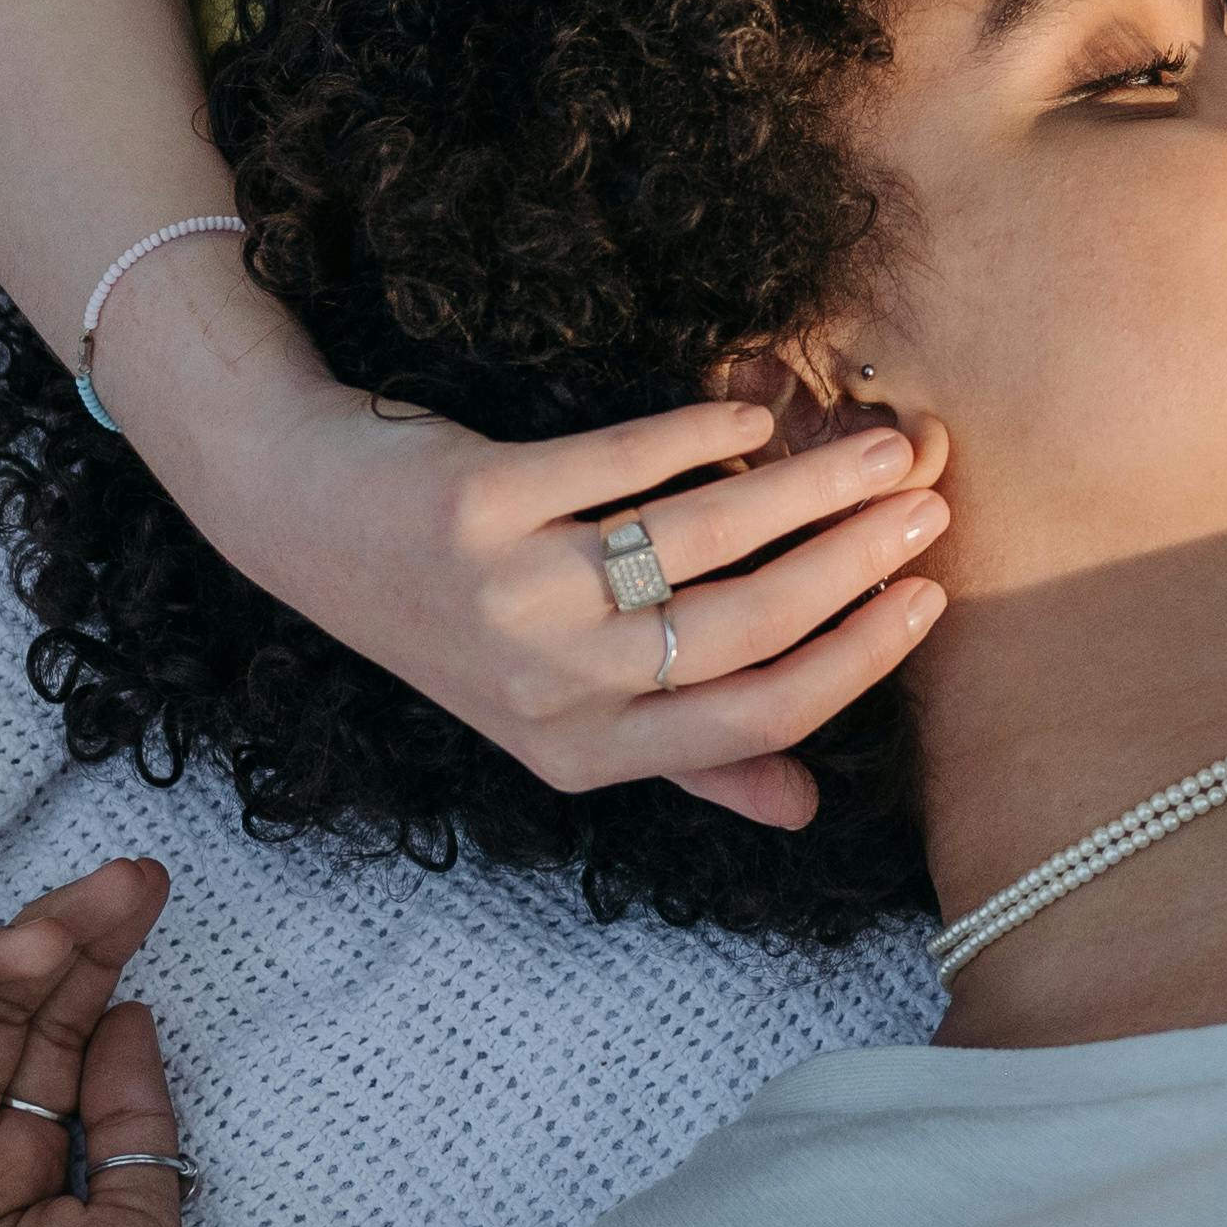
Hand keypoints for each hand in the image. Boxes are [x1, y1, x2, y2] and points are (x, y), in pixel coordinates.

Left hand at [155, 380, 956, 815]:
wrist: (298, 517)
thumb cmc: (446, 616)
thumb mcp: (556, 713)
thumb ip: (683, 756)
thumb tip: (805, 807)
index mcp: (581, 750)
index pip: (757, 717)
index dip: (858, 659)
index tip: (928, 596)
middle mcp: (548, 684)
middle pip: (747, 626)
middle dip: (858, 562)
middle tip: (926, 506)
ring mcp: (512, 593)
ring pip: (703, 541)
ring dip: (811, 488)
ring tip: (881, 447)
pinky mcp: (482, 502)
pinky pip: (623, 463)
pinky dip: (702, 434)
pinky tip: (752, 419)